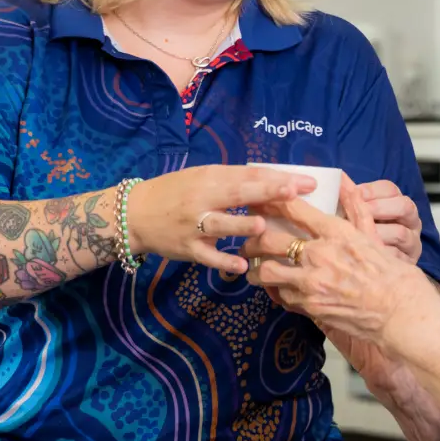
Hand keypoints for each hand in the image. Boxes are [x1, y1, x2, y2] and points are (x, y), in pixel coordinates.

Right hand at [124, 165, 315, 274]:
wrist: (134, 214)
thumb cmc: (175, 193)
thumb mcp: (202, 178)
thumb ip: (233, 180)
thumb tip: (274, 178)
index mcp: (209, 178)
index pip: (247, 175)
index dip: (276, 178)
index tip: (305, 181)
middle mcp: (202, 199)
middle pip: (237, 194)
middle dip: (268, 193)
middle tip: (296, 193)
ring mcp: (194, 225)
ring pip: (220, 225)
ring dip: (241, 226)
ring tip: (263, 227)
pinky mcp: (188, 249)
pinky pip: (208, 256)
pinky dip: (224, 260)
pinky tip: (242, 265)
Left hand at [242, 175, 439, 349]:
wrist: (401, 313)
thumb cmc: (393, 276)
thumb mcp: (373, 235)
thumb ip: (355, 207)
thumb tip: (346, 182)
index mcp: (336, 233)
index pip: (292, 209)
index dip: (270, 201)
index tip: (259, 199)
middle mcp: (319, 255)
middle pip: (269, 239)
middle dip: (252, 238)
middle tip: (247, 238)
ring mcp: (312, 283)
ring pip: (266, 271)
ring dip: (257, 268)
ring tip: (254, 267)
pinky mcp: (310, 307)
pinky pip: (280, 295)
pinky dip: (274, 290)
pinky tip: (275, 287)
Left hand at [356, 179, 421, 263]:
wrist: (379, 269)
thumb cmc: (368, 236)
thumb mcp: (361, 215)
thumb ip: (353, 198)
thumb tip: (339, 178)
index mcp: (398, 203)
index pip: (390, 189)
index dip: (371, 190)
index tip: (354, 195)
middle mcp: (410, 220)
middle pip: (404, 206)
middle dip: (378, 208)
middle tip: (359, 215)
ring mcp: (412, 241)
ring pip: (400, 233)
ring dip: (378, 234)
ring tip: (360, 237)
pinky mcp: (410, 261)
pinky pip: (397, 257)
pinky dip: (381, 255)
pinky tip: (366, 255)